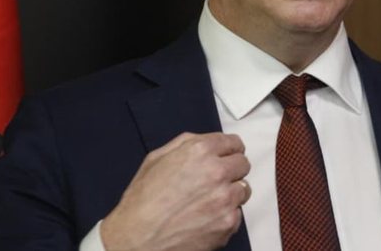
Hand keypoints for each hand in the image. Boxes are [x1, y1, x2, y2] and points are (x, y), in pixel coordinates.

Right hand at [101, 132, 251, 250]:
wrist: (136, 239)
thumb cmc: (142, 200)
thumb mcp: (156, 159)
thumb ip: (186, 144)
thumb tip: (207, 143)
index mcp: (200, 151)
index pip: (234, 143)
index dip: (229, 150)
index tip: (227, 157)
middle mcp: (217, 171)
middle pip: (243, 164)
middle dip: (232, 170)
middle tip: (215, 181)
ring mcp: (225, 198)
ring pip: (244, 189)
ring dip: (230, 193)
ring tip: (208, 202)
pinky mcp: (228, 222)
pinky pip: (237, 213)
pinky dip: (225, 216)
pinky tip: (205, 218)